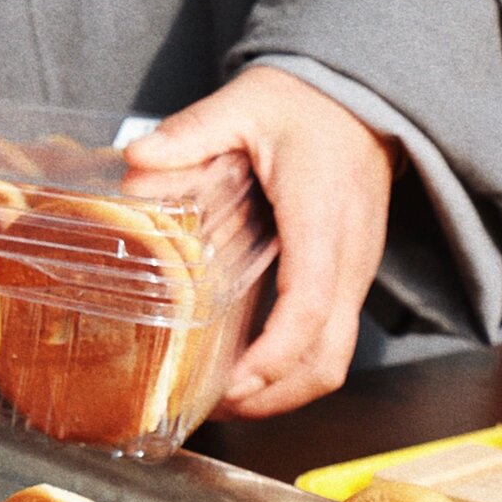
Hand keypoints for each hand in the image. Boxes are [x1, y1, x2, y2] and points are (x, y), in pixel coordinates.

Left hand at [122, 65, 394, 417]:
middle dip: (275, 397)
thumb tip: (137, 158)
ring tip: (228, 398)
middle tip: (214, 405)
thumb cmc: (306, 103)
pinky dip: (296, 365)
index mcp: (321, 219)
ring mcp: (356, 270)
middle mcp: (348, 257)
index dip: (272, 357)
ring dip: (287, 391)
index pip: (308, 308)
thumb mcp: (245, 104)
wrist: (363, 97)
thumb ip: (193, 132)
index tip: (232, 383)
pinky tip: (252, 365)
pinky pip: (334, 337)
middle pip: (328, 358)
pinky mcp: (351, 274)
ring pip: (336, 357)